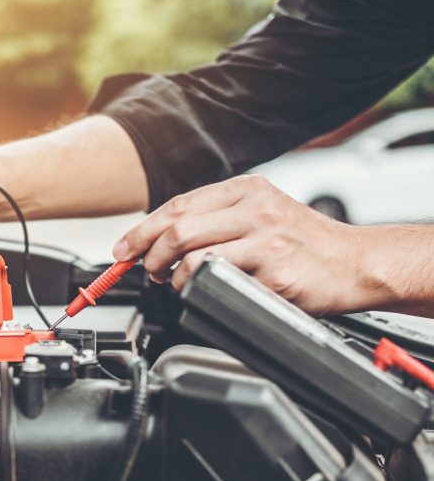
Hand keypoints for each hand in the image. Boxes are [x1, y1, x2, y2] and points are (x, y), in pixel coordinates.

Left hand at [112, 174, 375, 314]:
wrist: (357, 263)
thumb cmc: (306, 244)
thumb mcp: (263, 214)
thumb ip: (218, 221)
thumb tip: (164, 239)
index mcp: (247, 190)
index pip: (179, 205)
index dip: (143, 229)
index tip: (123, 248)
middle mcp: (255, 208)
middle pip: (178, 228)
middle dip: (149, 253)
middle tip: (146, 270)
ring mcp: (265, 238)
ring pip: (192, 254)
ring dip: (172, 274)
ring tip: (175, 282)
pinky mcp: (274, 270)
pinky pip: (219, 279)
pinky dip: (200, 288)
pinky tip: (203, 290)